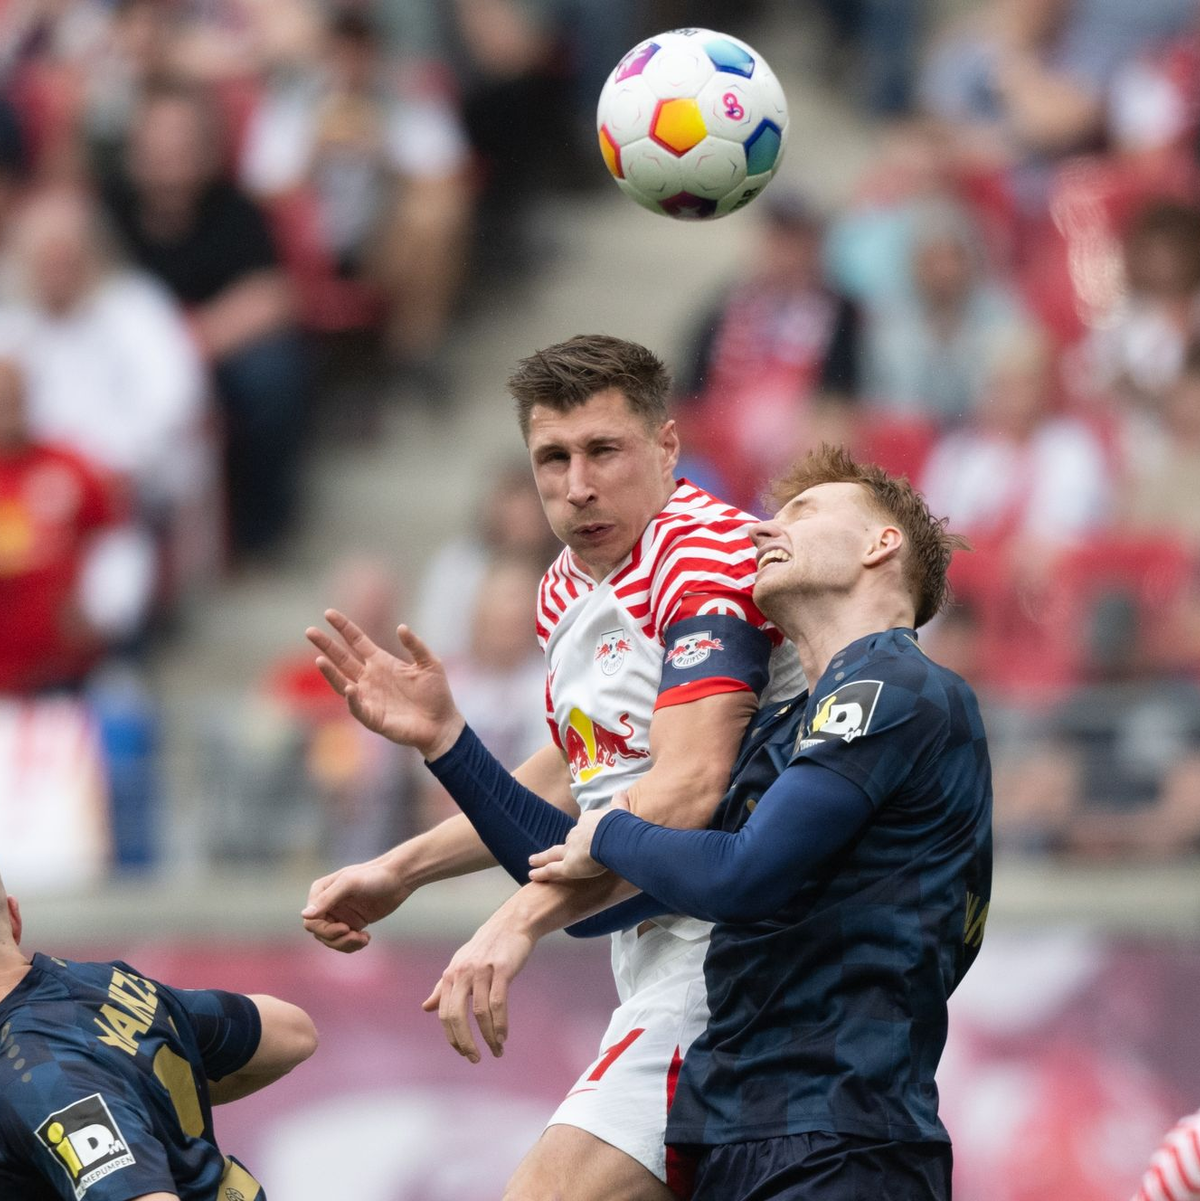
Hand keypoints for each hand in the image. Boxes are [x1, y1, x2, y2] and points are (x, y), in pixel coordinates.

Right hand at [300, 857, 411, 951]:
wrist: (399, 878)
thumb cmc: (374, 876)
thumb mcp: (350, 884)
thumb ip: (327, 898)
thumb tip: (304, 915)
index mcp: (320, 891)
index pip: (311, 921)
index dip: (325, 930)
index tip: (345, 928)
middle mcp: (326, 904)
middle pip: (320, 934)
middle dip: (337, 939)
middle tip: (356, 937)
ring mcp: (339, 914)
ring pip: (331, 940)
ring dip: (346, 944)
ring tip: (364, 939)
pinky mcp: (352, 922)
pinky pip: (344, 941)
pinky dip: (353, 944)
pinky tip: (367, 938)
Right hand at [306, 610, 463, 757]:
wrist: (442, 723)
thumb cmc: (436, 693)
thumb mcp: (429, 663)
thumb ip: (415, 645)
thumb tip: (400, 627)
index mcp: (382, 662)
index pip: (356, 641)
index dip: (343, 627)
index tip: (328, 613)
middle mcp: (370, 678)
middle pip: (342, 658)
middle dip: (326, 645)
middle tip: (309, 631)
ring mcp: (368, 697)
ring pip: (342, 682)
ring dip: (330, 672)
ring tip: (319, 659)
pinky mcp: (372, 717)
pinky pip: (357, 707)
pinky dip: (351, 698)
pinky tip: (348, 688)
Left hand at [422, 908, 536, 1062]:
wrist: (512, 923)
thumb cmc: (485, 947)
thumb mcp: (460, 964)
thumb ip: (443, 987)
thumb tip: (425, 1008)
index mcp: (450, 974)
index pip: (445, 1014)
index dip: (453, 1037)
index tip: (463, 1052)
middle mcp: (462, 973)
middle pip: (457, 1016)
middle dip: (465, 1042)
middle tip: (474, 1059)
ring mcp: (481, 970)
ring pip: (480, 1013)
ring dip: (488, 1036)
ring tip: (496, 1051)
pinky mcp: (501, 969)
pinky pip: (498, 1003)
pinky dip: (500, 1024)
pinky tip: (503, 1037)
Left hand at [527, 792, 629, 882]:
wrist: (613, 836)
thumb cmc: (619, 825)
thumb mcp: (620, 810)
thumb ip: (619, 801)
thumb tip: (623, 791)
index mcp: (589, 821)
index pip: (584, 826)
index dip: (585, 832)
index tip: (586, 835)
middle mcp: (576, 834)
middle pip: (569, 840)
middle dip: (567, 845)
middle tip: (563, 851)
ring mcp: (570, 850)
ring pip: (553, 853)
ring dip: (543, 857)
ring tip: (532, 860)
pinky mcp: (568, 866)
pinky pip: (551, 869)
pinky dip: (541, 872)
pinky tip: (531, 875)